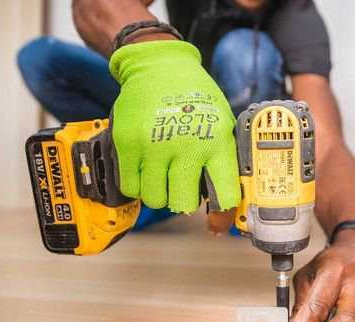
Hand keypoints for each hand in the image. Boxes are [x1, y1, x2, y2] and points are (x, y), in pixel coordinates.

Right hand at [109, 40, 240, 214]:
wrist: (160, 66)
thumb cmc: (196, 99)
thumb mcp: (222, 124)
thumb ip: (223, 161)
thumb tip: (226, 205)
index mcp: (217, 142)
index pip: (224, 194)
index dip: (222, 216)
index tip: (217, 223)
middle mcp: (187, 146)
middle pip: (183, 203)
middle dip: (182, 200)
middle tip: (181, 186)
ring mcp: (155, 146)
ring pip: (155, 199)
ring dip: (159, 193)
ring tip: (162, 174)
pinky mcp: (128, 144)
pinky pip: (131, 187)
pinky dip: (138, 185)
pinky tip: (145, 169)